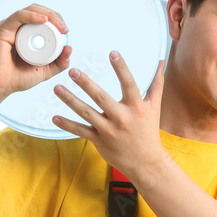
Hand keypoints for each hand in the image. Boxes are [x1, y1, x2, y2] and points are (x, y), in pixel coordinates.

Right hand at [0, 4, 72, 100]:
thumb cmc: (17, 78)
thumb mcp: (44, 71)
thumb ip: (58, 64)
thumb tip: (69, 49)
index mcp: (26, 33)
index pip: (44, 18)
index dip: (57, 20)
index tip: (66, 31)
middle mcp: (17, 27)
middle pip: (38, 11)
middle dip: (55, 16)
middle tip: (64, 29)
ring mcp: (10, 26)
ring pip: (30, 10)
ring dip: (47, 14)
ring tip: (59, 26)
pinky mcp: (2, 29)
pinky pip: (18, 16)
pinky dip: (32, 16)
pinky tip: (43, 20)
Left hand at [52, 51, 167, 183]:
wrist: (146, 162)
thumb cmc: (149, 131)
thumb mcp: (155, 106)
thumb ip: (156, 82)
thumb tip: (161, 61)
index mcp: (136, 107)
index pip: (129, 84)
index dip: (121, 68)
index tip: (112, 53)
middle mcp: (121, 118)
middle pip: (101, 98)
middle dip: (86, 84)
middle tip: (72, 71)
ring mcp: (108, 130)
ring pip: (86, 113)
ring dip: (71, 100)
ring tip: (57, 88)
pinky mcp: (99, 141)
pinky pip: (81, 131)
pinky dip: (67, 125)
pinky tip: (54, 117)